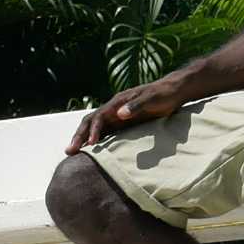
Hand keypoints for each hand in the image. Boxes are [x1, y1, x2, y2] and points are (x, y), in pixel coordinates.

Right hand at [68, 77, 184, 153]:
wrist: (174, 90)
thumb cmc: (163, 94)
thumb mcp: (152, 98)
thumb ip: (137, 105)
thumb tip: (120, 114)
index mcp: (118, 102)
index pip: (99, 117)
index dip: (93, 130)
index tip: (90, 144)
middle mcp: (114, 108)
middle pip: (90, 122)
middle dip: (79, 136)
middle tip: (69, 152)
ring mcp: (117, 115)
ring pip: (95, 127)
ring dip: (84, 139)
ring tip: (73, 153)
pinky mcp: (123, 122)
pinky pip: (106, 132)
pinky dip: (96, 140)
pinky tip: (91, 152)